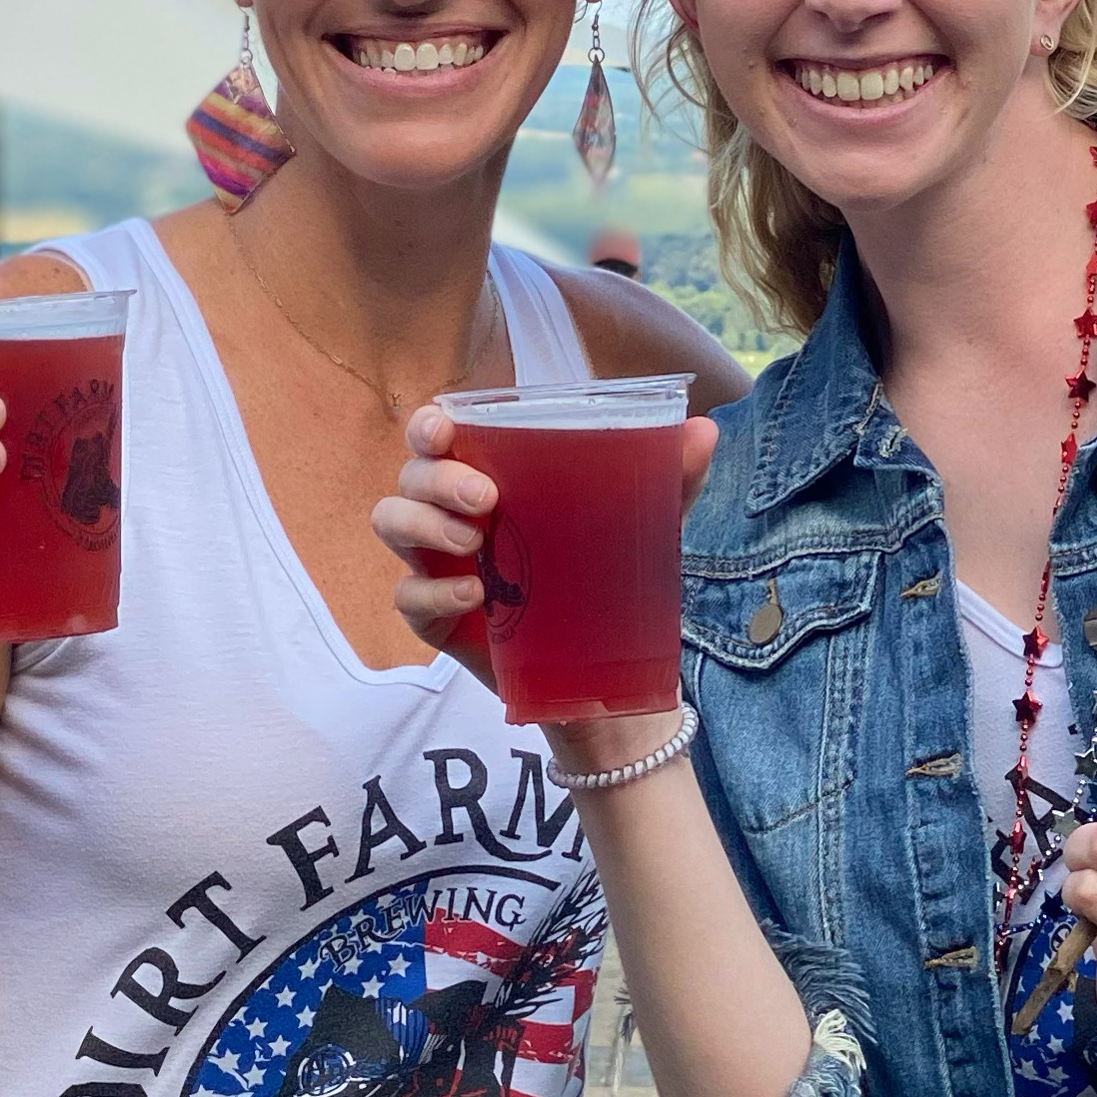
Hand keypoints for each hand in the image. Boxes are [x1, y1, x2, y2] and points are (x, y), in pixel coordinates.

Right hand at [373, 404, 720, 705]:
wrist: (604, 671)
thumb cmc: (608, 576)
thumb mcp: (647, 526)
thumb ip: (673, 479)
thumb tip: (705, 431)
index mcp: (492, 477)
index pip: (439, 436)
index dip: (428, 425)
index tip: (444, 429)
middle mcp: (454, 513)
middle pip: (410, 476)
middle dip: (437, 478)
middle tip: (487, 499)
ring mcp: (439, 563)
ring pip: (391, 523)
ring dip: (423, 523)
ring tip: (475, 539)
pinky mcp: (436, 616)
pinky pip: (407, 595)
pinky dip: (434, 589)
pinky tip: (475, 594)